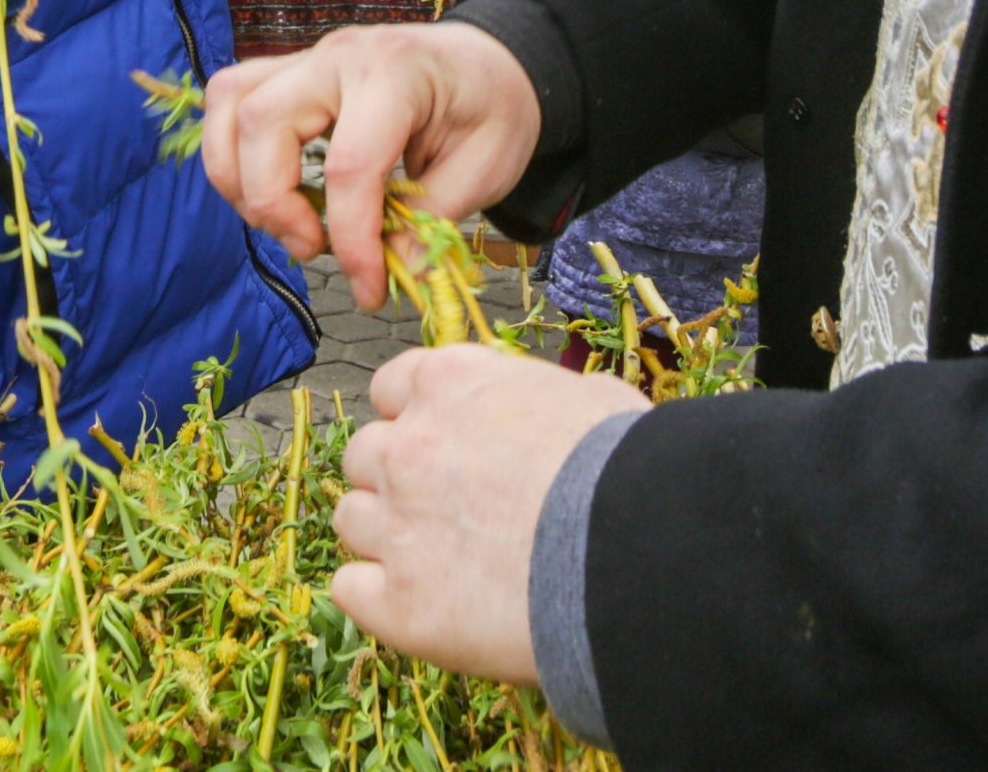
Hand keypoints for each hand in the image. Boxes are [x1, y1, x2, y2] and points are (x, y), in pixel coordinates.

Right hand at [201, 22, 539, 309]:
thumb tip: (394, 271)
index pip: (350, 165)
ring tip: (285, 223)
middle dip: (273, 203)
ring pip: (232, 106)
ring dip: (238, 177)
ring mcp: (307, 58)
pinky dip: (232, 150)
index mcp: (396, 73)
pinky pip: (232, 99)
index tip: (368, 288)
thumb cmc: (491, 107)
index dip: (351, 240)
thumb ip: (433, 219)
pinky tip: (267, 189)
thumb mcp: (487, 167)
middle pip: (264, 123)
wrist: (489, 60)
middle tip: (313, 247)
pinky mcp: (289, 72)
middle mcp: (339, 56)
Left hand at [332, 346, 650, 683]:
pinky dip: (376, 597)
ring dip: (383, 534)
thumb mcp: (592, 402)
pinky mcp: (398, 604)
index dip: (414, 417)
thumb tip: (544, 412)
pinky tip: (420, 603)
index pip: (391, 388)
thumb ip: (537, 399)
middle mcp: (407, 447)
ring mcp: (396, 526)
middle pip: (363, 455)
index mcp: (449, 384)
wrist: (638, 558)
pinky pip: (350, 590)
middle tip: (444, 507)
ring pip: (350, 520)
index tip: (443, 441)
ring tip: (439, 559)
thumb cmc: (630, 472)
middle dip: (394, 476)